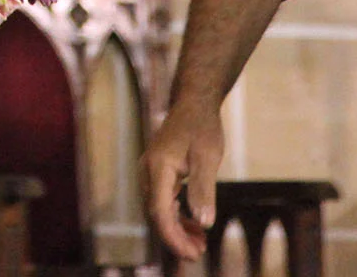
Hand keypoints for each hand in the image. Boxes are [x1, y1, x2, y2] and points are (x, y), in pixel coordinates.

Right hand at [142, 98, 225, 262]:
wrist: (193, 101)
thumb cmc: (202, 127)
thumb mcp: (208, 158)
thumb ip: (203, 190)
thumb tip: (204, 223)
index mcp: (158, 168)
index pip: (159, 212)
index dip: (173, 237)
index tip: (192, 254)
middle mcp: (148, 172)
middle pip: (156, 215)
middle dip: (176, 238)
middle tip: (199, 254)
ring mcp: (151, 172)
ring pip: (158, 210)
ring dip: (176, 229)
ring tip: (199, 243)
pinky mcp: (158, 172)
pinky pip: (162, 201)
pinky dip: (176, 216)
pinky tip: (193, 224)